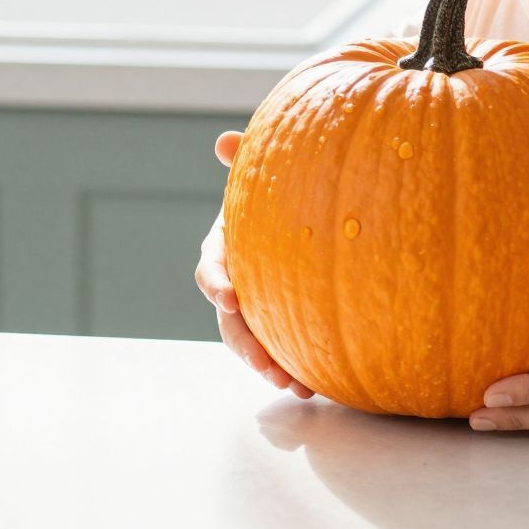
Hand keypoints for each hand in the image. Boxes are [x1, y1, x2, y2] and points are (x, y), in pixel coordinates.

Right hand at [196, 130, 317, 397]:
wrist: (308, 214)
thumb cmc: (280, 192)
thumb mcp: (265, 175)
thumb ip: (248, 160)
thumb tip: (225, 141)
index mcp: (225, 248)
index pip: (210, 268)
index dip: (216, 283)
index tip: (230, 298)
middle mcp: (235, 283)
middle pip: (229, 321)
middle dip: (245, 345)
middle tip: (265, 364)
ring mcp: (257, 307)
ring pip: (253, 344)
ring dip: (269, 367)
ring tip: (295, 386)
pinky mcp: (280, 324)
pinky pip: (281, 351)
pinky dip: (295, 370)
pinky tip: (318, 387)